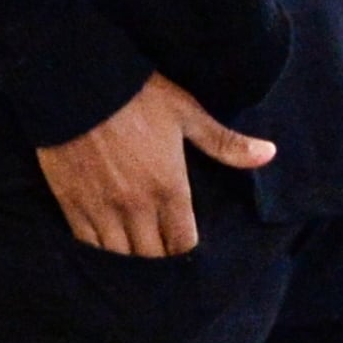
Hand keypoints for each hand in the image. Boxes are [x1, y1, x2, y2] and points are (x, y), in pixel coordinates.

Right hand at [35, 75, 276, 258]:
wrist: (77, 84)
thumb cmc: (136, 96)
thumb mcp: (186, 114)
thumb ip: (225, 143)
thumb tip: (269, 154)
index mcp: (169, 188)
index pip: (183, 244)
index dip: (186, 250)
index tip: (185, 245)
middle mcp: (137, 207)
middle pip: (152, 256)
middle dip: (159, 257)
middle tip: (161, 253)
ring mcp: (102, 208)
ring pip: (120, 255)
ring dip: (129, 258)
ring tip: (134, 257)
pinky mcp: (73, 204)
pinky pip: (88, 244)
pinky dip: (99, 249)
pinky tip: (104, 247)